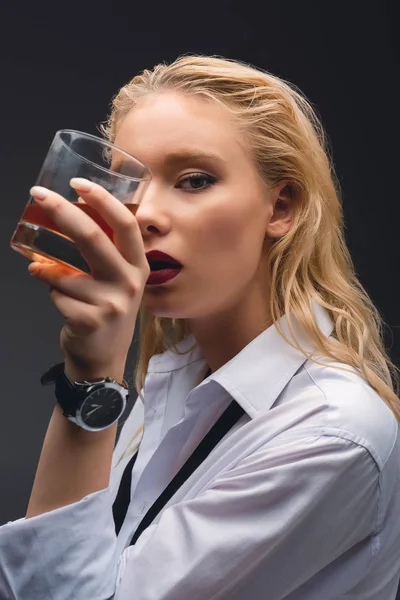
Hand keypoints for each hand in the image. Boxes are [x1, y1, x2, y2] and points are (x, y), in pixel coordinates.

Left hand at [28, 177, 149, 381]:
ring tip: (51, 279)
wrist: (103, 360)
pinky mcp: (90, 320)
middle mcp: (130, 283)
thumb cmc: (107, 312)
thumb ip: (106, 253)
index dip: (103, 200)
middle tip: (39, 195)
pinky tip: (63, 305)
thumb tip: (69, 215)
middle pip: (93, 237)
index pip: (126, 225)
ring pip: (63, 273)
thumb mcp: (118, 281)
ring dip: (47, 273)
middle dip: (62, 211)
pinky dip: (50, 294)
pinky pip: (55, 295)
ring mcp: (112, 303)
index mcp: (139, 267)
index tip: (78, 183)